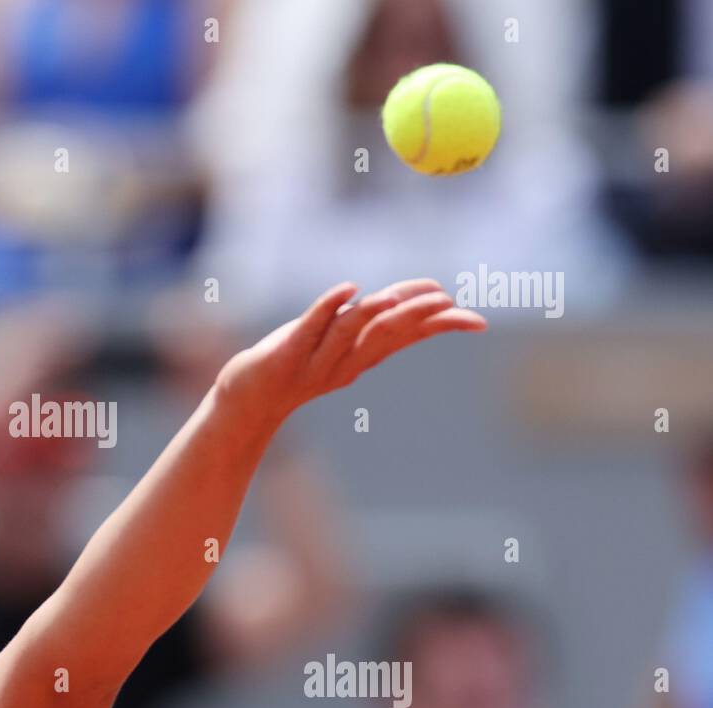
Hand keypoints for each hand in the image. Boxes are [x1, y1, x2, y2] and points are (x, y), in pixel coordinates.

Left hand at [214, 279, 486, 429]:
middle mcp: (345, 360)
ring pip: (351, 332)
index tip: (478, 321)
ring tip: (398, 297)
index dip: (441, 326)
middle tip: (449, 304)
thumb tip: (410, 298)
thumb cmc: (298, 363)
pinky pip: (310, 326)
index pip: (408, 337)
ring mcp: (316, 357)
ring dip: (376, 313)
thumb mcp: (340, 343)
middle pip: (386, 334)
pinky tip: (348, 289)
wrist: (250, 399)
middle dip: (418, 317)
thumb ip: (372, 322)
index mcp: (362, 357)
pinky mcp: (288, 352)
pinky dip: (329, 307)